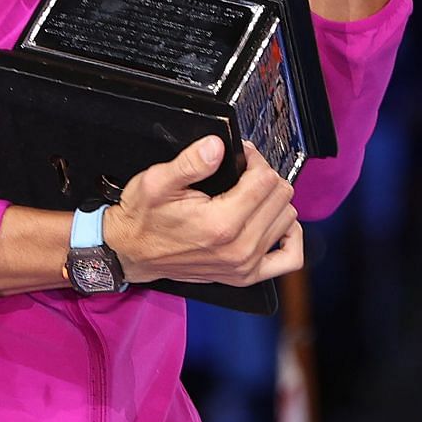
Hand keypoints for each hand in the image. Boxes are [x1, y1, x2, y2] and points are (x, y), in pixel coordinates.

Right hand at [102, 135, 301, 286]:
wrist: (131, 253)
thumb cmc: (143, 219)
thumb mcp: (157, 182)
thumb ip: (190, 162)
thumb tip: (217, 146)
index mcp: (220, 223)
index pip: (265, 179)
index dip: (254, 159)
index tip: (240, 156)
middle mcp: (239, 248)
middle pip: (281, 196)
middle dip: (264, 177)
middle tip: (243, 172)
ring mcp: (245, 265)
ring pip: (287, 218)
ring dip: (273, 201)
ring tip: (250, 194)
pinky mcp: (246, 276)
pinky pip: (290, 257)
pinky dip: (289, 236)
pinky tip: (274, 221)